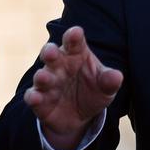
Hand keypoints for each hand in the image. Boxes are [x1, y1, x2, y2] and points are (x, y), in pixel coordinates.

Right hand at [24, 26, 123, 149]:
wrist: (80, 116)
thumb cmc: (93, 91)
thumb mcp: (105, 87)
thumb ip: (110, 81)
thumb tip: (117, 76)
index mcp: (76, 54)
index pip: (74, 42)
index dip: (74, 36)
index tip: (76, 32)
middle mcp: (59, 65)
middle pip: (51, 53)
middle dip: (49, 52)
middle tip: (51, 52)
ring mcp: (47, 82)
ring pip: (41, 75)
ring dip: (41, 76)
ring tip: (44, 77)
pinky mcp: (39, 100)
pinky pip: (33, 96)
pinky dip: (33, 96)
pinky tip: (35, 97)